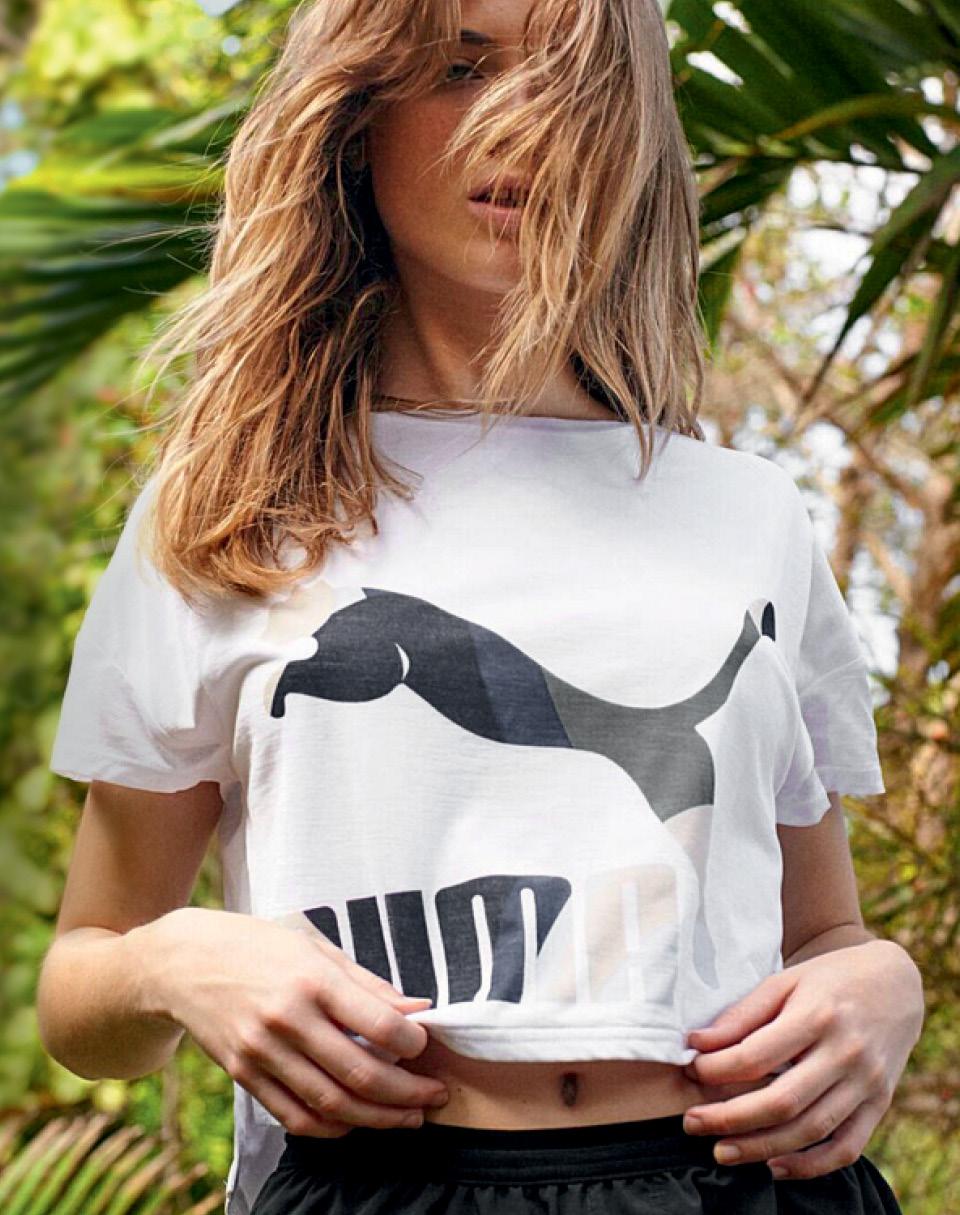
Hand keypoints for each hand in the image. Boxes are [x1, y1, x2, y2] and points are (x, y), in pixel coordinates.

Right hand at [142, 907, 449, 1136]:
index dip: (413, 1042)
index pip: (377, 1022)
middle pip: (359, 1072)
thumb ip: (368, 983)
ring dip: (378, 1118)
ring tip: (409, 1116)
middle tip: (435, 1095)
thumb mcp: (314, 947)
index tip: (428, 1046)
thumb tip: (418, 1009)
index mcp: (311, 978)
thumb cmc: (257, 946)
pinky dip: (332, 1127)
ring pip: (331, 1103)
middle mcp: (287, 1018)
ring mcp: (262, 1052)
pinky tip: (358, 1122)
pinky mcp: (245, 1076)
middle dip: (407, 1092)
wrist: (182, 962)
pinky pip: (294, 1116)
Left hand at [681, 939, 923, 1179]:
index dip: (717, 1069)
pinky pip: (847, 1148)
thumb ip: (742, 1015)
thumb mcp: (784, 982)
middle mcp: (845, 1053)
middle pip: (783, 1101)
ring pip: (812, 1130)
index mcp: (817, 1015)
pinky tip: (774, 1166)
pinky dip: (811, 1165)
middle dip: (731, 1118)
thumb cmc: (829, 980)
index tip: (691, 1071)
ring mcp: (866, 1083)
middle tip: (693, 1123)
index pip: (757, 1055)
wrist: (896, 984)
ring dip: (762, 1147)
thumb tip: (696, 1043)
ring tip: (722, 1151)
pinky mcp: (880, 1105)